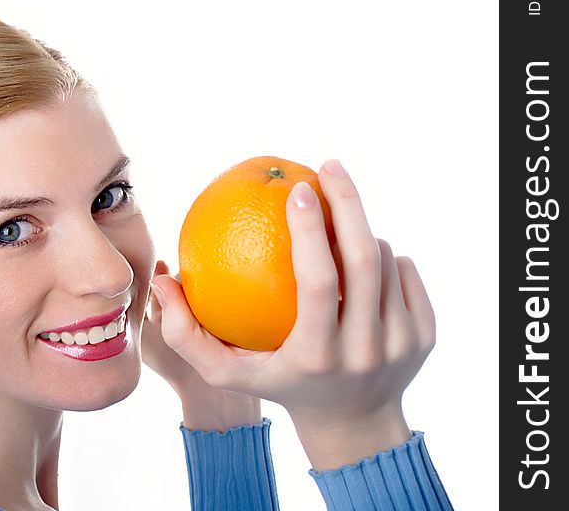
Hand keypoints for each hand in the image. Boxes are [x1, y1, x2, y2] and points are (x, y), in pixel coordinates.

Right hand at [150, 159, 435, 467]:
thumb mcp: (225, 372)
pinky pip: (406, 271)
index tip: (297, 189)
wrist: (353, 422)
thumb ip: (185, 333)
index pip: (320, 282)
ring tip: (336, 227)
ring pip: (388, 259)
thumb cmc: (279, 386)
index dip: (309, 230)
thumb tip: (163, 280)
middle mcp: (368, 351)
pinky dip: (385, 255)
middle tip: (328, 167)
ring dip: (361, 230)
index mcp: (319, 357)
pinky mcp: (425, 337)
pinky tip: (361, 260)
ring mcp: (403, 344)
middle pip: (366, 258)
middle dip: (349, 201)